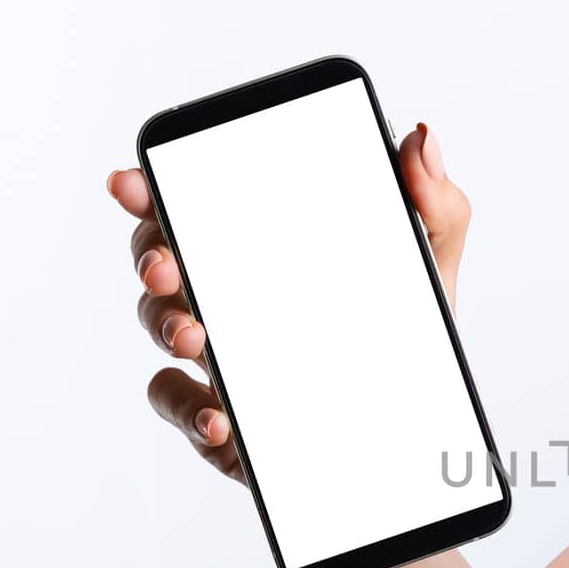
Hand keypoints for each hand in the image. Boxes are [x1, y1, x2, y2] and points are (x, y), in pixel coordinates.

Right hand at [105, 121, 472, 482]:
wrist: (416, 429)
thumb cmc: (406, 337)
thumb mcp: (430, 269)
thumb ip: (434, 205)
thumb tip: (421, 138)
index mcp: (261, 250)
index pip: (195, 206)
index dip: (152, 190)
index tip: (134, 181)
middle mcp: (228, 296)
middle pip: (159, 261)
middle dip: (149, 257)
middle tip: (167, 268)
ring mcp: (218, 357)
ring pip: (160, 329)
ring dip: (167, 327)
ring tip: (196, 337)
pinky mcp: (223, 417)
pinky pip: (181, 408)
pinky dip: (192, 411)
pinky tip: (221, 417)